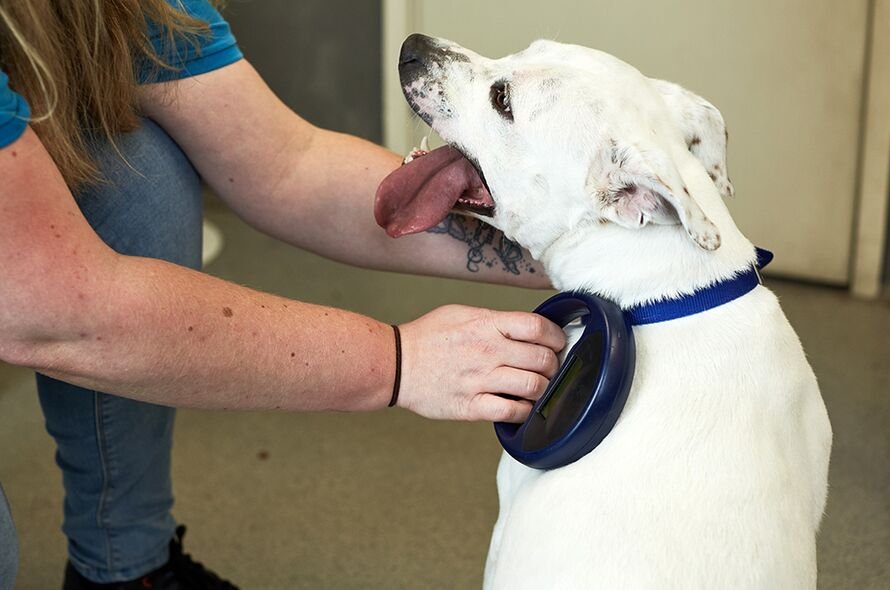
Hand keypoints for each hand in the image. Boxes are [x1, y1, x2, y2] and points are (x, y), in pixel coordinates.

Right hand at [396, 305, 565, 421]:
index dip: (556, 337)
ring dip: (543, 388)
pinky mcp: (472, 406)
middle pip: (542, 359)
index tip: (557, 343)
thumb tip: (525, 328)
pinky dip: (525, 411)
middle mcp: (488, 351)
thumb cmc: (427, 338)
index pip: (538, 328)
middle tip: (549, 368)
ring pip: (534, 387)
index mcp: (487, 325)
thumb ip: (495, 321)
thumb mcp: (462, 314)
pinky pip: (513, 411)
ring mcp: (481, 380)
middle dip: (553, 365)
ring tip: (537, 387)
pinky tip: (521, 405)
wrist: (396, 365)